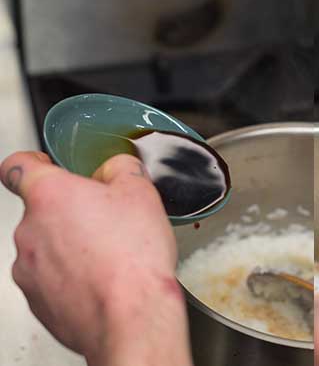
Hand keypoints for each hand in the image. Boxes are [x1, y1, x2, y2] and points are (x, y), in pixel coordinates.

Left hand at [1, 152, 191, 365]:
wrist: (131, 315)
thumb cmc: (133, 257)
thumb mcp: (141, 192)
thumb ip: (122, 168)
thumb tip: (115, 168)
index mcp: (50, 195)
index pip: (17, 166)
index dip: (32, 163)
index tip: (45, 167)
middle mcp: (29, 231)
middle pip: (42, 211)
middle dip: (70, 213)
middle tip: (106, 221)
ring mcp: (29, 269)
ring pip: (46, 247)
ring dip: (70, 246)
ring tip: (109, 256)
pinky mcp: (37, 301)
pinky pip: (51, 280)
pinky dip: (72, 277)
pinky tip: (102, 281)